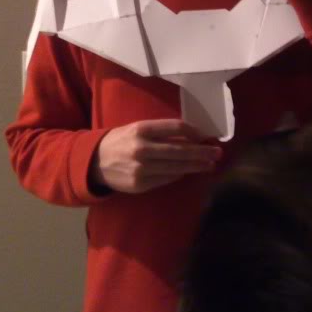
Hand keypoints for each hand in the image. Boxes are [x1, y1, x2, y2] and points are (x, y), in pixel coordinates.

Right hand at [90, 119, 222, 193]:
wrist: (94, 162)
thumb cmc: (120, 141)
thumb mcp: (136, 129)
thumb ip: (160, 131)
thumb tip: (191, 136)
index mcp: (141, 129)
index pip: (175, 127)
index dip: (194, 132)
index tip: (205, 136)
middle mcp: (142, 148)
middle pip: (180, 150)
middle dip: (202, 152)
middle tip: (217, 153)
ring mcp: (141, 168)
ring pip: (176, 167)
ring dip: (196, 166)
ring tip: (210, 164)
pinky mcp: (141, 184)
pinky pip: (167, 179)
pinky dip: (180, 175)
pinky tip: (189, 171)